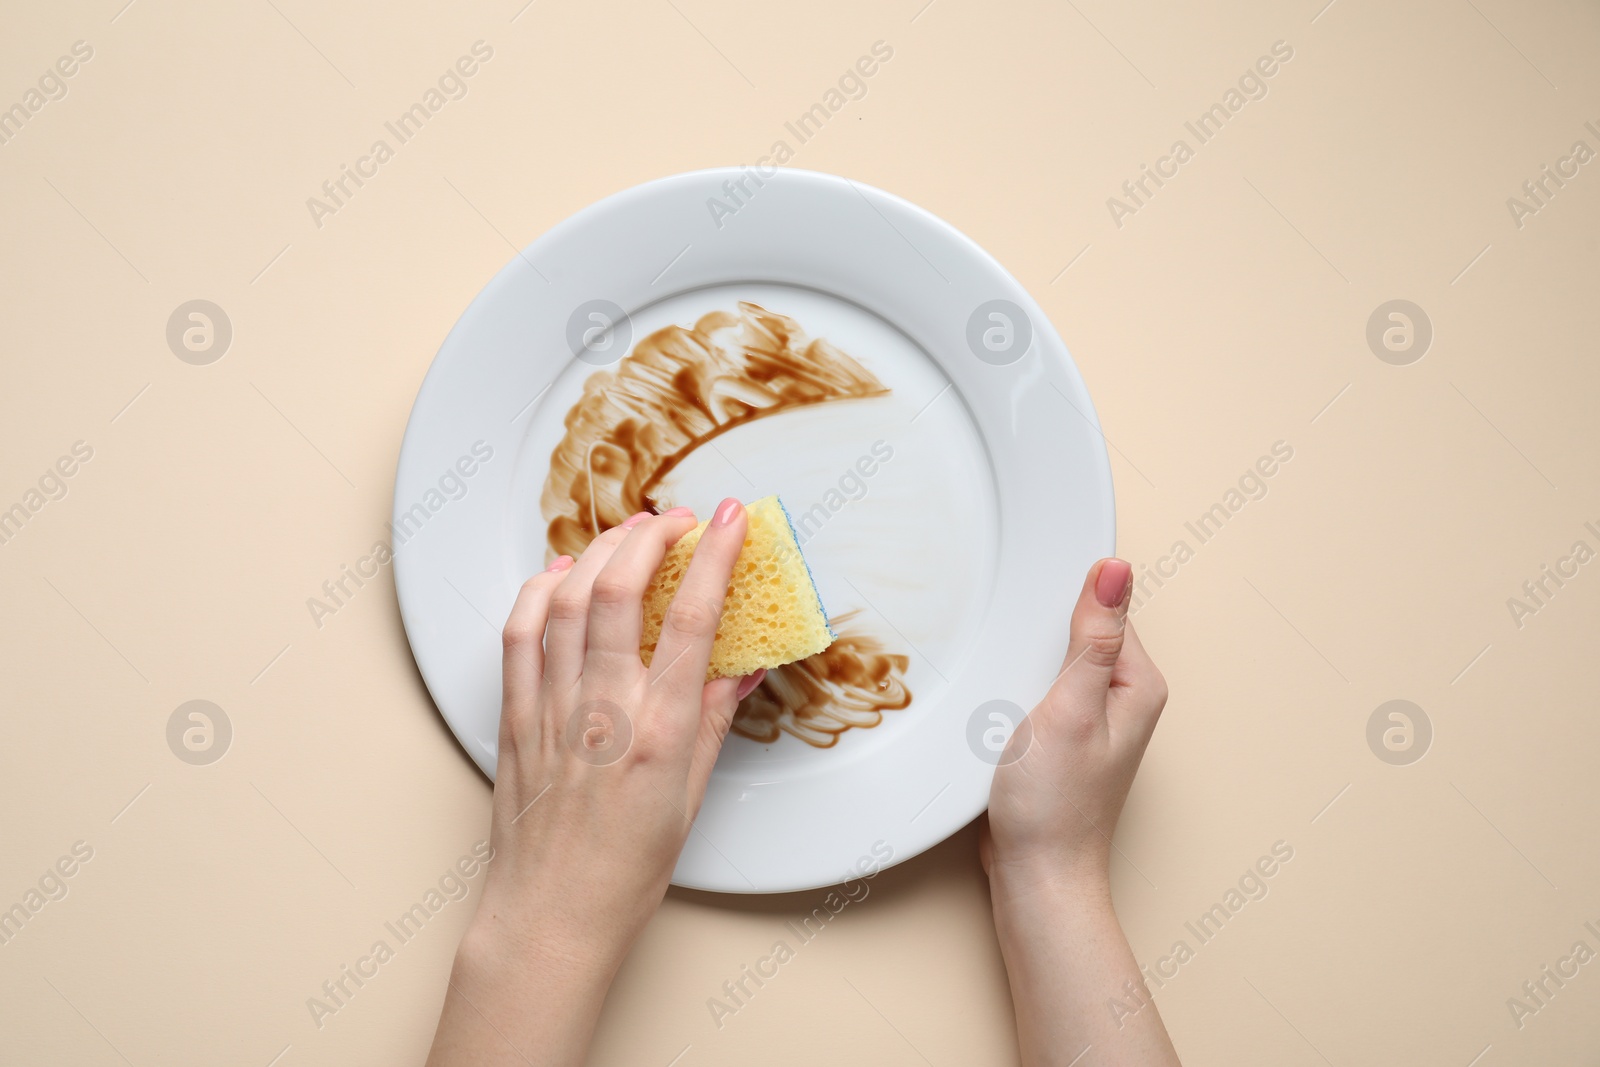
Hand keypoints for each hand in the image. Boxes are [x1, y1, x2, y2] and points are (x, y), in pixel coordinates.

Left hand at [429, 499, 763, 1066]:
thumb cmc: (625, 870)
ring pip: (567, 599)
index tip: (730, 520)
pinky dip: (540, 590)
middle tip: (678, 519)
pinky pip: (520, 633)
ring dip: (599, 550)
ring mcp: (552, 710)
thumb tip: (744, 665)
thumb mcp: (692, 795)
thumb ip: (715, 719)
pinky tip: (561, 574)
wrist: (552, 917)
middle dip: (652, 535)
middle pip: (621, 589)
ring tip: (628, 534)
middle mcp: (604, 712)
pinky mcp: (514, 716)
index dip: (714, 556)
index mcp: (660, 733)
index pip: (694, 619)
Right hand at [979, 558, 1178, 1065]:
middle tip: (1007, 638)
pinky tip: (997, 695)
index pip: (1106, 608)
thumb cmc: (1054, 804)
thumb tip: (1115, 569)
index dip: (1064, 597)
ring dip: (1024, 657)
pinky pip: (1040, 688)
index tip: (1029, 593)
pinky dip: (1017, 684)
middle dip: (1041, 627)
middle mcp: (1121, 699)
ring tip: (999, 668)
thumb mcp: (1070, 708)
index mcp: (1136, 684)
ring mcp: (1092, 720)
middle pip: (1079, 631)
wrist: (1035, 874)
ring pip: (1054, 659)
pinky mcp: (1062, 737)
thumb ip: (1093, 637)